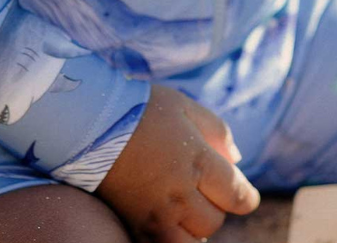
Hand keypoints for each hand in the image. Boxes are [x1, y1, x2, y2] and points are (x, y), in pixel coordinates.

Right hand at [95, 84, 259, 241]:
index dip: (247, 197)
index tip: (247, 196)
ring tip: (189, 209)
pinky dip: (175, 238)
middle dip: (217, 205)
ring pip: (193, 241)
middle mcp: (179, 194)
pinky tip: (172, 223)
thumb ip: (217, 131)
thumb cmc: (141, 110)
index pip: (236, 194)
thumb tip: (235, 158)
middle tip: (206, 189)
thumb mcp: (185, 107)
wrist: (89, 123)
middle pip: (214, 220)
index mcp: (197, 161)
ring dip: (196, 227)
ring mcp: (156, 215)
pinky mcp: (135, 225)